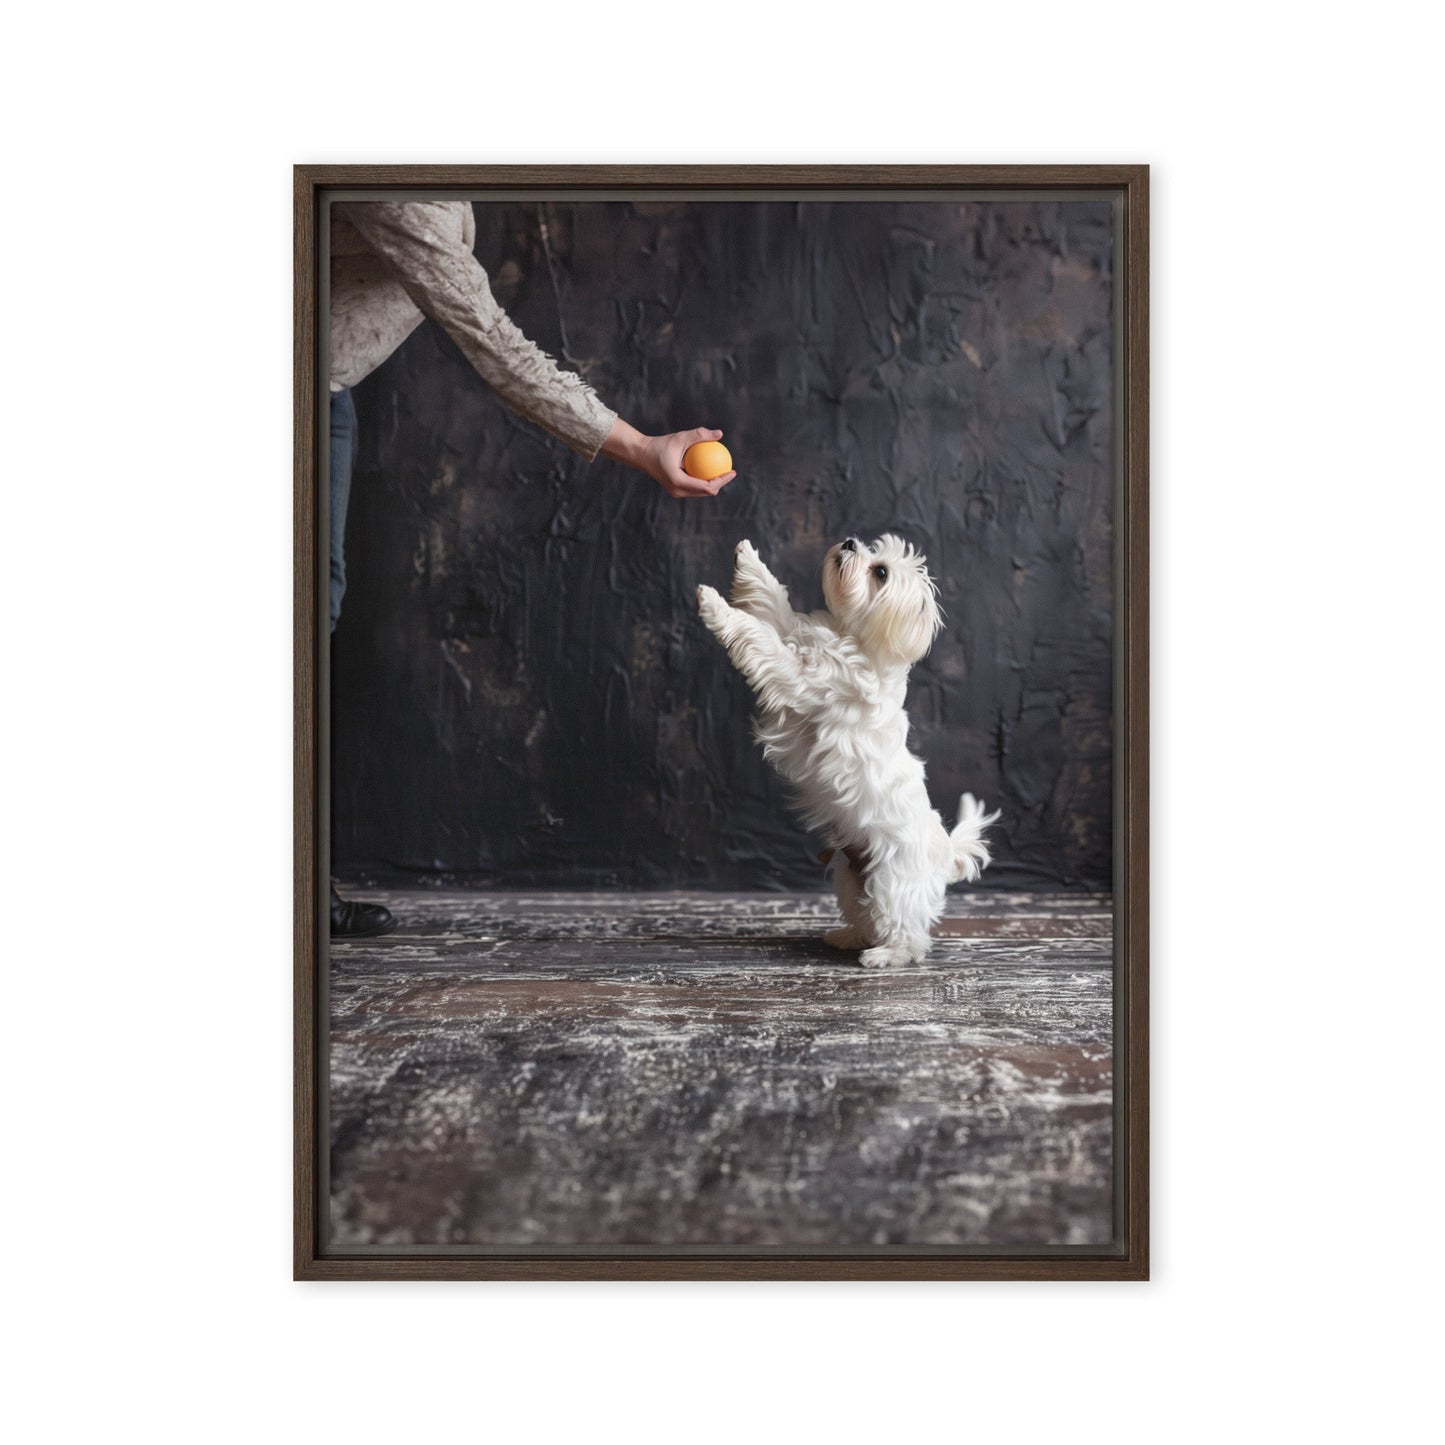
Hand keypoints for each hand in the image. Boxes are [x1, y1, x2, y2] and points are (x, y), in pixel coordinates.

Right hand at [601, 419, 736, 498]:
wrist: (641, 454)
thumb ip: (700, 435)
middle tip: (730, 471)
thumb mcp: (681, 437)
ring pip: (700, 492)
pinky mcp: (675, 489)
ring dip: (713, 483)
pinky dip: (704, 480)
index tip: (732, 471)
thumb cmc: (660, 445)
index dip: (722, 481)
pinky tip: (711, 469)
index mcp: (679, 482)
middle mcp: (678, 491)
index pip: (707, 486)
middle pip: (706, 493)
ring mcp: (676, 492)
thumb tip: (720, 434)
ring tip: (723, 471)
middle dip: (720, 484)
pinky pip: (694, 487)